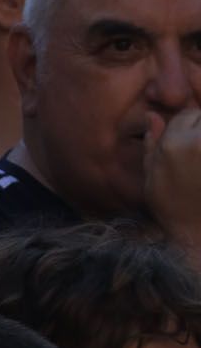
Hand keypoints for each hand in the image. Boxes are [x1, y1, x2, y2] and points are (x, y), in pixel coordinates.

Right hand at [144, 108, 200, 249]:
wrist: (197, 234)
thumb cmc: (172, 208)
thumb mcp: (152, 178)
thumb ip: (152, 144)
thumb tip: (152, 115)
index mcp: (173, 145)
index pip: (188, 114)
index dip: (187, 126)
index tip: (187, 147)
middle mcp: (199, 142)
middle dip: (200, 131)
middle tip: (196, 159)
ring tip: (197, 167)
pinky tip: (200, 173)